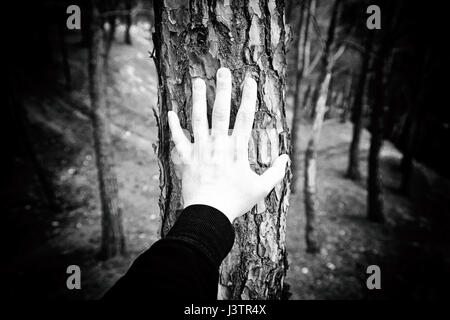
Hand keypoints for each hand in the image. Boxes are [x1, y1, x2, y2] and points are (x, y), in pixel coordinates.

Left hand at [168, 68, 288, 222]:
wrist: (209, 214)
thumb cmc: (235, 201)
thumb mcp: (260, 189)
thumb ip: (275, 173)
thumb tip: (286, 158)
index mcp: (237, 149)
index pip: (246, 118)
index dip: (249, 97)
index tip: (251, 80)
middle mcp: (218, 144)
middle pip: (221, 112)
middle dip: (223, 90)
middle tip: (223, 70)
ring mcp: (200, 150)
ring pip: (198, 119)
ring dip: (198, 99)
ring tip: (197, 80)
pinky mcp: (186, 159)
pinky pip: (178, 140)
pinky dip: (174, 126)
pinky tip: (170, 112)